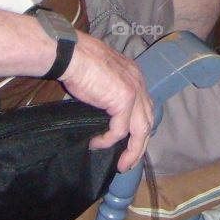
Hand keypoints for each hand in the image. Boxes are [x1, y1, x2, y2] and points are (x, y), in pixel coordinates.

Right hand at [61, 33, 153, 170]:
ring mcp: (134, 91)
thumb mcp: (102, 77)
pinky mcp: (125, 100)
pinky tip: (96, 143)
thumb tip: (107, 112)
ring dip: (132, 151)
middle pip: (147, 120)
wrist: (72, 54)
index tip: (130, 143)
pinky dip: (108, 140)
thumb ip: (110, 91)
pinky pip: (120, 130)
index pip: (145, 107)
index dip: (139, 127)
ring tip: (122, 165)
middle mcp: (139, 82)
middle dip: (140, 144)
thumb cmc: (79, 62)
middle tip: (128, 162)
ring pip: (141, 130)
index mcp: (135, 75)